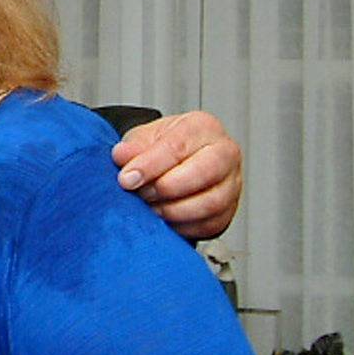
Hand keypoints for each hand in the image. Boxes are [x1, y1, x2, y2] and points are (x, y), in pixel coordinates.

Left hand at [111, 111, 242, 239]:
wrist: (175, 163)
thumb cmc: (164, 147)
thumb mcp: (144, 138)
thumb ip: (133, 147)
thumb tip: (121, 155)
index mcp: (203, 127)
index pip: (178, 146)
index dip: (149, 165)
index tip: (126, 179)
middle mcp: (225, 153)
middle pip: (204, 173)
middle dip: (166, 188)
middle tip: (141, 193)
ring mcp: (231, 184)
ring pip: (210, 203)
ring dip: (172, 210)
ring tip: (150, 207)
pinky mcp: (228, 211)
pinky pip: (208, 225)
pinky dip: (181, 226)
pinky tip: (164, 219)